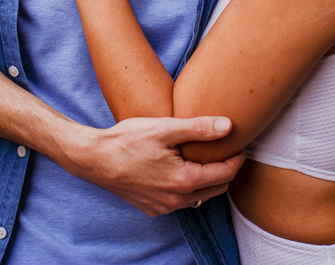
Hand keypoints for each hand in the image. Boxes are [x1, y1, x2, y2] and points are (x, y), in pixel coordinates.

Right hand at [64, 115, 245, 215]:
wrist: (94, 158)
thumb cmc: (127, 140)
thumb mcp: (165, 128)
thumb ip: (198, 128)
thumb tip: (228, 126)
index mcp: (184, 181)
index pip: (225, 174)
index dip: (237, 158)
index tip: (240, 144)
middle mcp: (176, 200)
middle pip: (216, 189)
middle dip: (226, 170)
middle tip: (227, 150)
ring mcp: (163, 207)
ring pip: (199, 196)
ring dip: (207, 180)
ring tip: (205, 157)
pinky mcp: (152, 208)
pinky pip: (180, 201)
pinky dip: (188, 187)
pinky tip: (182, 169)